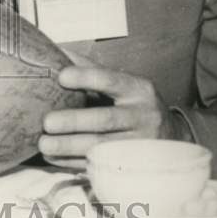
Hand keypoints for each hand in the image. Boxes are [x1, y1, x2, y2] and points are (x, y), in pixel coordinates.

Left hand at [39, 49, 174, 166]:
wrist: (172, 137)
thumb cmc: (135, 104)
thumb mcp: (124, 83)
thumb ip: (91, 69)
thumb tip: (57, 52)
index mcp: (138, 90)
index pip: (110, 81)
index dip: (85, 78)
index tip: (61, 76)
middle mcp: (142, 116)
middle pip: (105, 119)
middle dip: (73, 121)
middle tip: (47, 122)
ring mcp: (139, 144)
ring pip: (102, 147)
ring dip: (69, 147)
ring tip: (43, 144)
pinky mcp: (133, 166)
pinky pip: (100, 165)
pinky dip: (73, 162)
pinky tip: (53, 158)